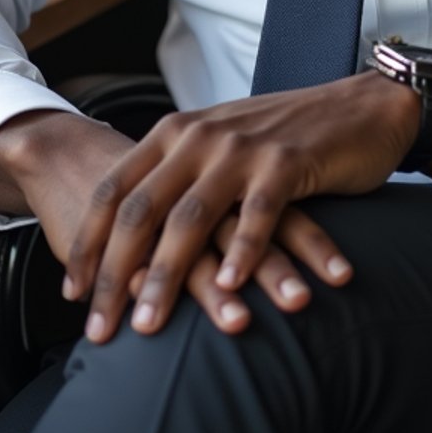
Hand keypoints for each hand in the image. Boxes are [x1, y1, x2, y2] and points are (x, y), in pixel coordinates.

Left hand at [61, 69, 418, 342]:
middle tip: (101, 326)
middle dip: (116, 273)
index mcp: (176, 132)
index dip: (89, 242)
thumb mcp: (219, 147)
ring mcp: (242, 147)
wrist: (359, 107)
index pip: (115, 189)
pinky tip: (230, 287)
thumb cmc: (285, 136)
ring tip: (149, 322)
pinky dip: (241, 252)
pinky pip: (257, 213)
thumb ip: (179, 179)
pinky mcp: (286, 161)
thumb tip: (135, 240)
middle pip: (142, 209)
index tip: (72, 292)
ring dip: (167, 275)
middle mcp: (201, 135)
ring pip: (191, 217)